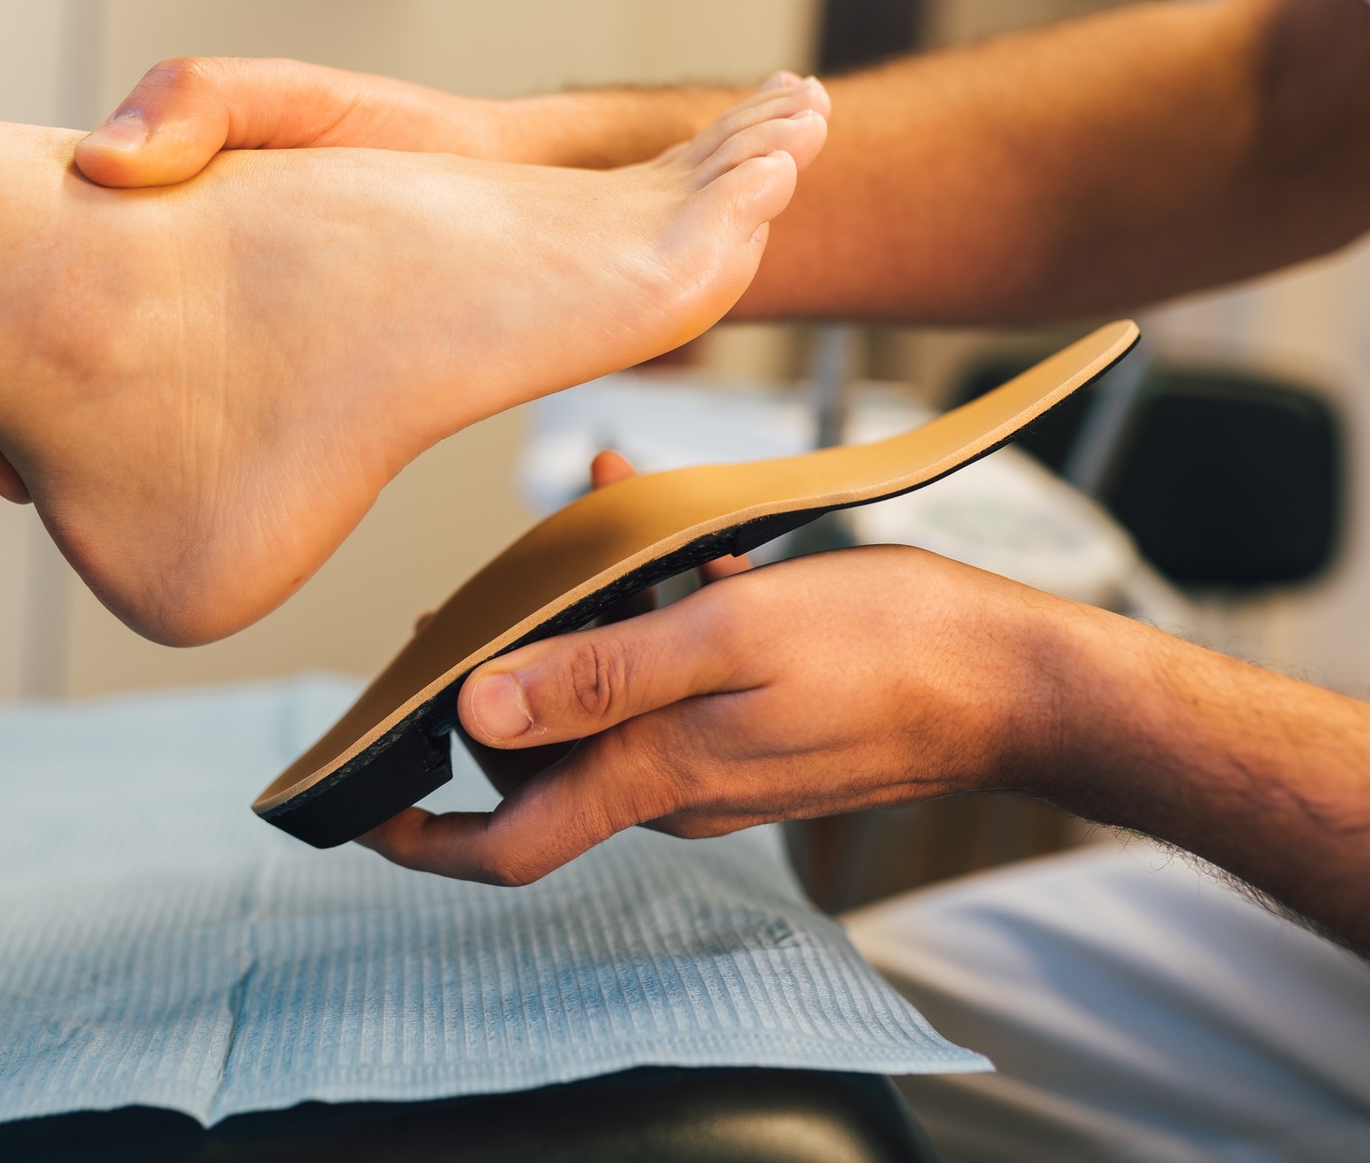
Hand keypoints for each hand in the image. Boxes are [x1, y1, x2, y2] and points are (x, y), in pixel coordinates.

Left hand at [360, 460, 1077, 883]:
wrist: (1009, 676)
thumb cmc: (885, 652)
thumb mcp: (730, 641)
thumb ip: (602, 678)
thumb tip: (477, 717)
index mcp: (655, 778)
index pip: (506, 846)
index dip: (421, 835)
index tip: (361, 799)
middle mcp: (673, 783)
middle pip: (540, 761)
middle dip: (488, 692)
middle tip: (460, 612)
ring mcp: (714, 754)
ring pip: (603, 702)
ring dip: (569, 624)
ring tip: (562, 534)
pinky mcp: (752, 719)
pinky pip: (667, 669)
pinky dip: (641, 606)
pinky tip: (645, 523)